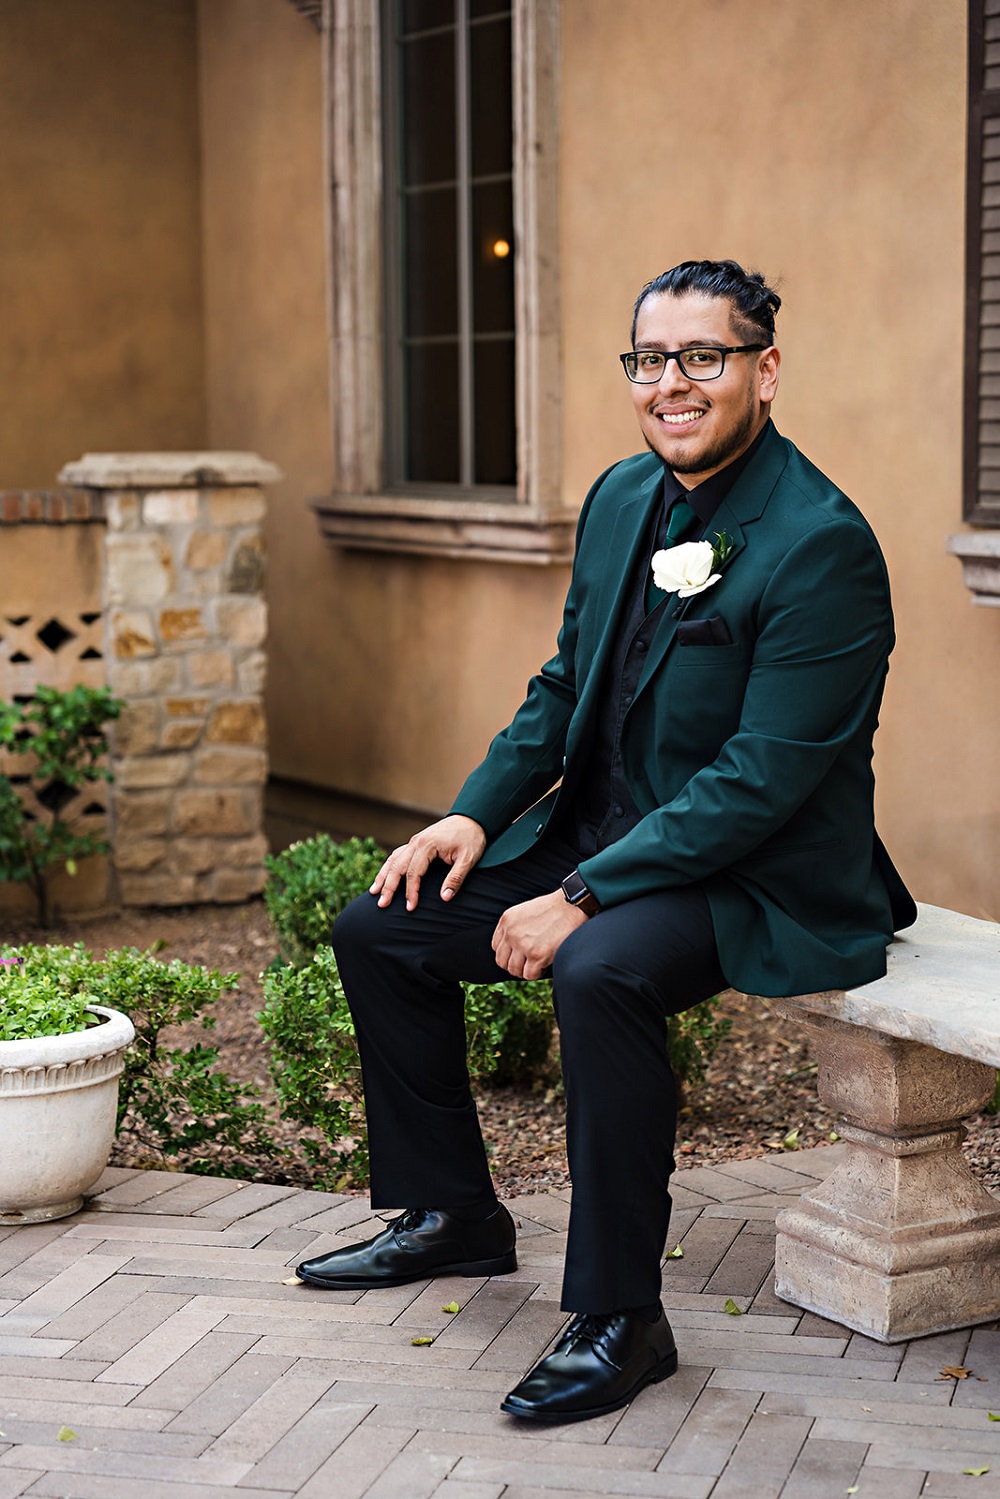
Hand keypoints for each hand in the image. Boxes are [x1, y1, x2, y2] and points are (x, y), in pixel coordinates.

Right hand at [370, 814, 486, 910]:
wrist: (472, 818)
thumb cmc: (471, 839)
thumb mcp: (468, 859)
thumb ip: (456, 878)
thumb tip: (445, 898)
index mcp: (427, 845)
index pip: (413, 872)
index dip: (410, 891)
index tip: (410, 907)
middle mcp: (416, 842)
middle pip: (397, 867)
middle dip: (388, 887)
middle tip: (382, 905)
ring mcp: (415, 841)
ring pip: (393, 860)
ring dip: (383, 876)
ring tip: (374, 893)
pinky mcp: (416, 842)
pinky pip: (397, 855)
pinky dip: (388, 866)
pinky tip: (383, 876)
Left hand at [491, 890, 588, 980]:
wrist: (571, 905)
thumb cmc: (553, 908)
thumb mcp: (524, 911)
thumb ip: (514, 927)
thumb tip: (512, 947)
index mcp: (507, 921)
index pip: (496, 947)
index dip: (509, 953)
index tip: (519, 954)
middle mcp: (511, 933)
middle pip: (502, 961)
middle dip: (514, 964)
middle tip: (527, 962)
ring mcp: (523, 945)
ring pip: (514, 970)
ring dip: (525, 970)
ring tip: (536, 963)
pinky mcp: (537, 955)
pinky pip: (529, 975)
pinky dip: (537, 973)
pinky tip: (544, 964)